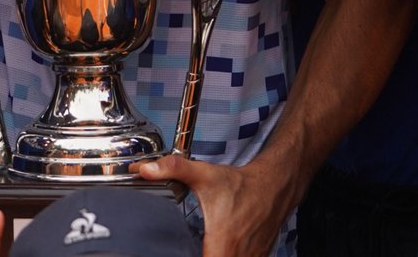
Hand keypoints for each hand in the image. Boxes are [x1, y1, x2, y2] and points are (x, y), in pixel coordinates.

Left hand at [138, 153, 288, 256]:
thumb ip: (174, 170)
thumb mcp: (205, 175)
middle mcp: (238, 255)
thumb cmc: (240, 185)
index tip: (180, 253)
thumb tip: (146, 169)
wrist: (271, 186)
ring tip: (201, 249)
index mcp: (223, 242)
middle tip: (187, 250)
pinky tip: (218, 250)